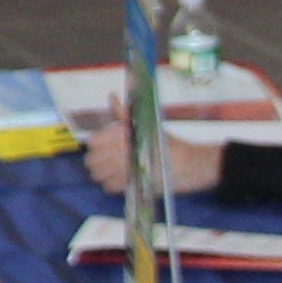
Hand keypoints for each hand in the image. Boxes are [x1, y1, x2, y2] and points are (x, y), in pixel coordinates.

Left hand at [81, 120, 225, 193]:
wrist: (188, 164)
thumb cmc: (167, 144)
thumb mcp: (145, 123)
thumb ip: (123, 113)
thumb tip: (111, 96)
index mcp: (123, 133)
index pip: (94, 141)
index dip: (95, 146)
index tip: (101, 148)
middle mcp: (122, 149)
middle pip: (93, 160)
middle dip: (96, 162)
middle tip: (104, 163)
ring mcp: (126, 167)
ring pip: (100, 175)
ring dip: (102, 175)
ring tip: (111, 173)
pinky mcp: (133, 183)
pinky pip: (111, 186)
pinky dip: (112, 185)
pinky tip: (119, 181)